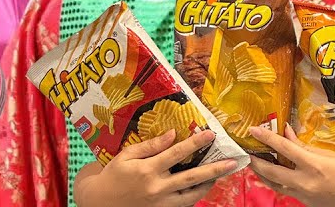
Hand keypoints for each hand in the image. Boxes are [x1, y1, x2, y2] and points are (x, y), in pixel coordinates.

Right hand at [73, 129, 238, 206]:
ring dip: (209, 184)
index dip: (194, 143)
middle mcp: (157, 187)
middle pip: (192, 177)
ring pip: (193, 194)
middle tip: (232, 162)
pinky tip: (203, 185)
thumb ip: (150, 145)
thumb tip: (172, 134)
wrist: (102, 202)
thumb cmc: (113, 175)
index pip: (176, 153)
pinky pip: (185, 203)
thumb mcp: (126, 155)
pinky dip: (196, 194)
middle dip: (214, 168)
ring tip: (221, 174)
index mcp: (147, 170)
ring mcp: (162, 202)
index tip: (210, 134)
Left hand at [247, 126, 334, 206]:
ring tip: (255, 162)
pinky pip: (287, 191)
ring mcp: (304, 196)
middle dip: (254, 160)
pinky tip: (275, 174)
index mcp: (314, 166)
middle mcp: (306, 183)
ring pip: (274, 184)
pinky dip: (278, 182)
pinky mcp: (306, 204)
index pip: (283, 148)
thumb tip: (286, 132)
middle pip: (270, 170)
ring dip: (262, 173)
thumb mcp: (331, 156)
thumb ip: (304, 146)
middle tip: (246, 150)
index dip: (266, 137)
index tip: (253, 129)